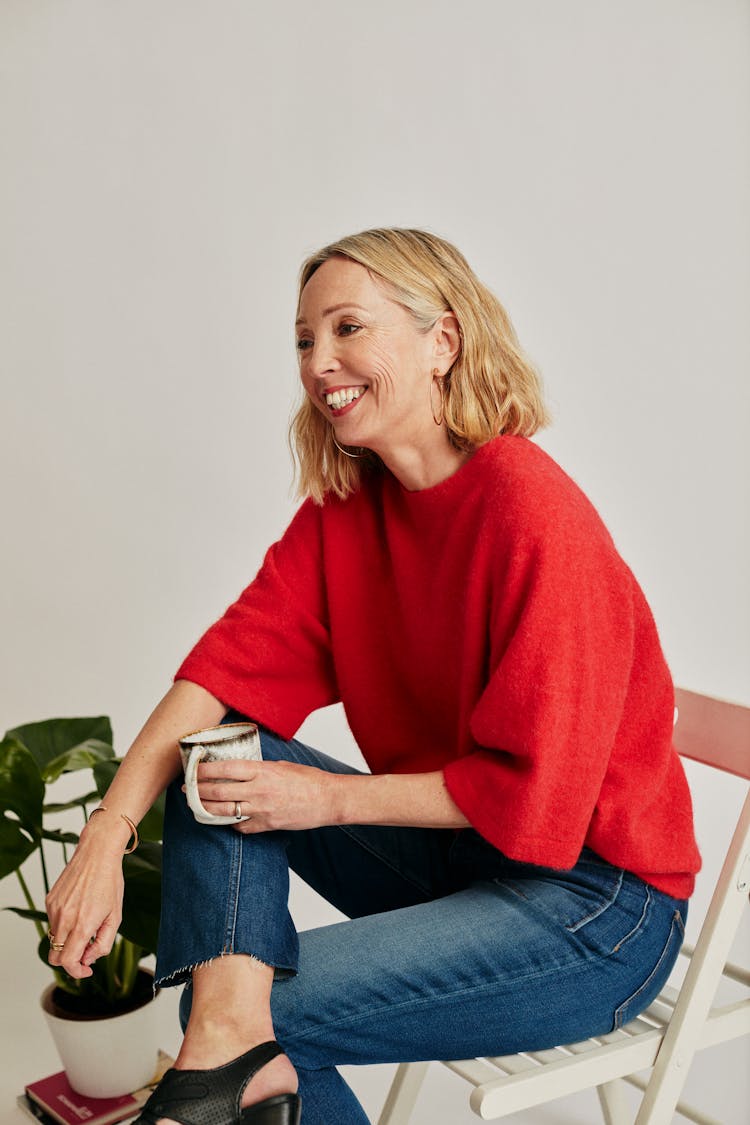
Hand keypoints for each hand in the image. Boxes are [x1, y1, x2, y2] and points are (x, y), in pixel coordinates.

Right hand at [45, 825, 125, 978]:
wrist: (97, 853)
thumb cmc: (110, 882)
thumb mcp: (115, 916)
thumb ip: (103, 943)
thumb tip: (88, 959)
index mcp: (82, 924)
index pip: (68, 962)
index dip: (77, 972)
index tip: (86, 970)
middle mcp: (64, 918)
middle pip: (55, 956)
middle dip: (69, 960)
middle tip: (85, 952)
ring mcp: (54, 909)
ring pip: (54, 939)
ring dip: (67, 940)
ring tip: (86, 922)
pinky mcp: (49, 900)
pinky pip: (53, 921)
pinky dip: (64, 924)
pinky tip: (79, 908)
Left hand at [192, 759, 337, 832]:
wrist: (328, 800)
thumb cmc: (308, 780)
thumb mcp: (281, 765)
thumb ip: (259, 768)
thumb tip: (240, 769)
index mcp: (262, 771)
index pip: (225, 769)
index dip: (204, 770)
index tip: (192, 769)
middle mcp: (259, 790)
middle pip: (218, 791)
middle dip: (197, 790)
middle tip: (187, 789)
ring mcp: (262, 810)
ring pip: (224, 811)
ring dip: (206, 808)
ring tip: (196, 805)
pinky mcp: (266, 825)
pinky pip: (240, 826)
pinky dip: (229, 823)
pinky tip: (223, 819)